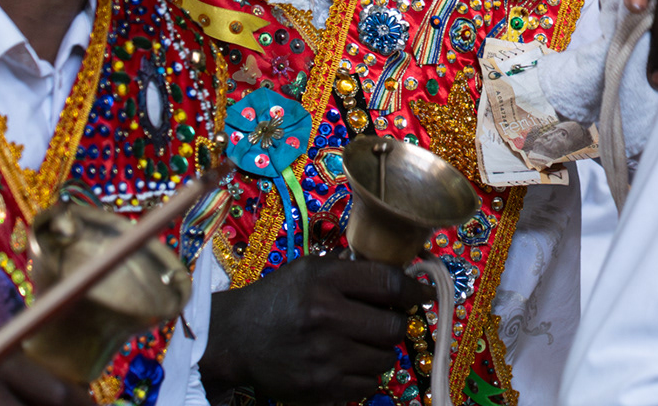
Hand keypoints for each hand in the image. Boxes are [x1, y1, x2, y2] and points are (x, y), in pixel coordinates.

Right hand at [200, 254, 434, 405]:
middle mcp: (326, 318)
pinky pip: (368, 385)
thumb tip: (400, 274)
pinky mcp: (320, 388)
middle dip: (397, 322)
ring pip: (386, 359)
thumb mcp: (309, 270)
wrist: (234, 338)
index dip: (414, 288)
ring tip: (365, 343)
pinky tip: (351, 363)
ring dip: (382, 351)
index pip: (389, 283)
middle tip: (387, 320)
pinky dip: (367, 375)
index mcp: (325, 282)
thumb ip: (351, 270)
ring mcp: (324, 357)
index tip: (423, 292)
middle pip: (394, 325)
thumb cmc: (276, 299)